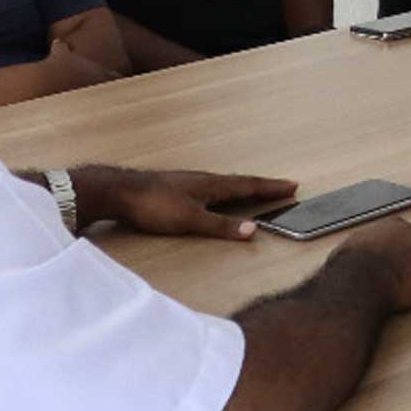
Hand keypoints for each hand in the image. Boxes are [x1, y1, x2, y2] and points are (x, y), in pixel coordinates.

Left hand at [108, 170, 298, 240]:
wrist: (118, 192)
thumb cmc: (153, 204)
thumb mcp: (190, 219)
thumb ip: (221, 226)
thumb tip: (253, 230)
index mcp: (211, 184)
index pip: (248, 185)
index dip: (270, 187)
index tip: (291, 185)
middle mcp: (203, 179)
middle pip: (239, 182)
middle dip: (261, 186)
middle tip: (280, 188)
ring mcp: (189, 182)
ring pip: (223, 184)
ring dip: (243, 188)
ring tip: (254, 192)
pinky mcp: (176, 189)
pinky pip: (210, 188)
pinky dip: (224, 193)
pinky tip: (216, 198)